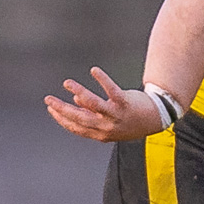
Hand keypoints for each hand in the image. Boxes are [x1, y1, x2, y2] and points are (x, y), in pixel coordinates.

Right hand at [45, 67, 164, 142]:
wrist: (154, 120)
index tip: (50, 108)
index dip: (62, 119)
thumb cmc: (129, 120)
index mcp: (100, 134)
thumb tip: (76, 100)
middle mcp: (106, 126)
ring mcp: (116, 115)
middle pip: (80, 118)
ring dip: (78, 92)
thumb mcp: (110, 124)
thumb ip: (93, 114)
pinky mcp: (125, 102)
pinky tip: (94, 70)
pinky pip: (111, 90)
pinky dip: (102, 79)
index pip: (76, 128)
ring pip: (92, 104)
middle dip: (62, 109)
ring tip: (67, 83)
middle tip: (49, 99)